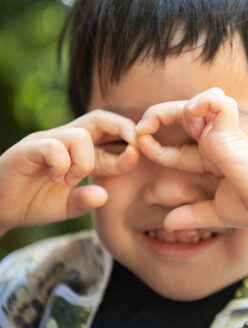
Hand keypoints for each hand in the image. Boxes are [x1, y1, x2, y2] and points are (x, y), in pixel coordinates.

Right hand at [0, 110, 139, 233]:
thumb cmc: (35, 202)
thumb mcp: (68, 207)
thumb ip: (86, 200)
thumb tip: (103, 195)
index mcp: (82, 151)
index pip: (111, 135)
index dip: (129, 143)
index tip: (138, 157)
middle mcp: (66, 141)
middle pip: (99, 119)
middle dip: (122, 129)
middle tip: (133, 149)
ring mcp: (46, 142)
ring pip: (80, 135)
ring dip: (84, 161)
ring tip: (71, 180)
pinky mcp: (27, 149)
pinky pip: (53, 146)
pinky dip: (61, 164)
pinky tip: (55, 179)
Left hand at [136, 88, 247, 231]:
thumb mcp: (218, 213)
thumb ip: (193, 215)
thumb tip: (168, 225)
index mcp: (214, 159)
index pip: (177, 148)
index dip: (155, 148)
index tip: (138, 151)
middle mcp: (219, 142)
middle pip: (182, 117)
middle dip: (156, 120)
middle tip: (138, 131)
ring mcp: (226, 135)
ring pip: (198, 103)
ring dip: (171, 109)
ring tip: (151, 123)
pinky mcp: (234, 133)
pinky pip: (219, 104)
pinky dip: (203, 102)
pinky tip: (188, 114)